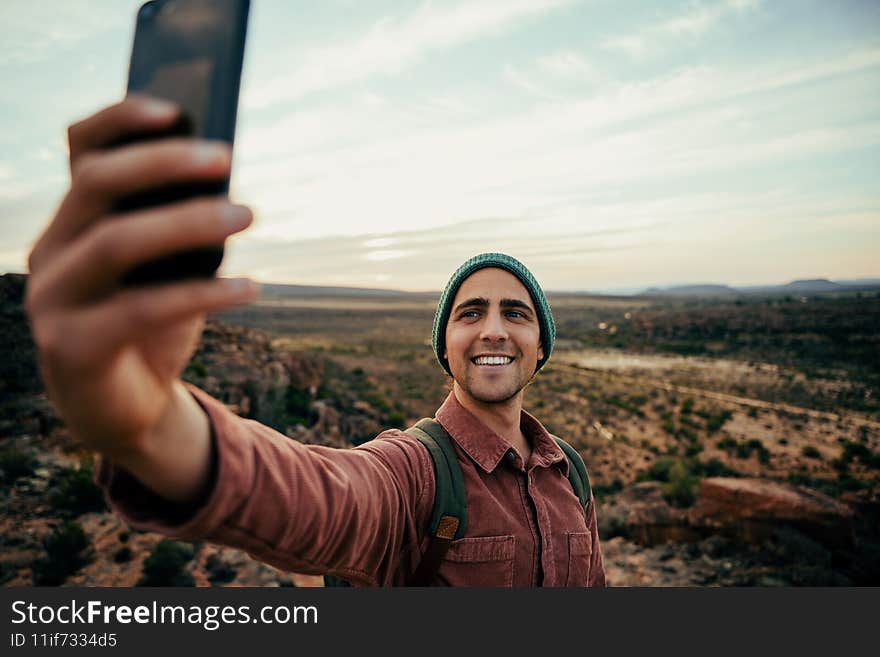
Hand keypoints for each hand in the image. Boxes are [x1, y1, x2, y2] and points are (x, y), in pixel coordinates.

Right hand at [25, 96, 257, 461]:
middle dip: (164, 163)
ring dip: (189, 221)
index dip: (121, 120)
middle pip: (97, 185)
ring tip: (248, 213)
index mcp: (74, 221)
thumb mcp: (168, 270)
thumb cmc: (153, 326)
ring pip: (116, 242)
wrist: (127, 409)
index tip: (176, 109)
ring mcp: (52, 299)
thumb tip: (226, 184)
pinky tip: (252, 287)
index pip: (82, 152)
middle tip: (227, 159)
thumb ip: (178, 229)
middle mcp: (51, 251)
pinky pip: (142, 309)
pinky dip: (204, 295)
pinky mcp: (71, 347)